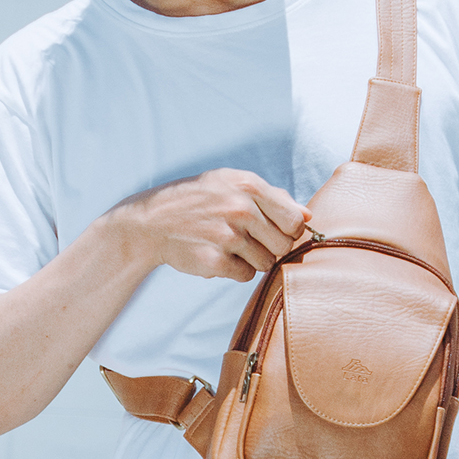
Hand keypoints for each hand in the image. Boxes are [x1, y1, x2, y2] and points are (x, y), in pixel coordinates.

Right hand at [112, 169, 309, 281]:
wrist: (150, 222)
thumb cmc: (198, 201)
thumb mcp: (230, 183)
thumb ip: (272, 197)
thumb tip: (308, 216)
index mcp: (247, 185)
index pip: (295, 219)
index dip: (288, 229)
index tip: (273, 229)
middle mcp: (239, 208)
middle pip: (284, 244)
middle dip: (270, 246)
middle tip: (247, 239)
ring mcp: (226, 236)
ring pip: (266, 262)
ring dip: (251, 259)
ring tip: (228, 245)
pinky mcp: (214, 261)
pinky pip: (245, 275)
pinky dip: (234, 270)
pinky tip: (217, 255)